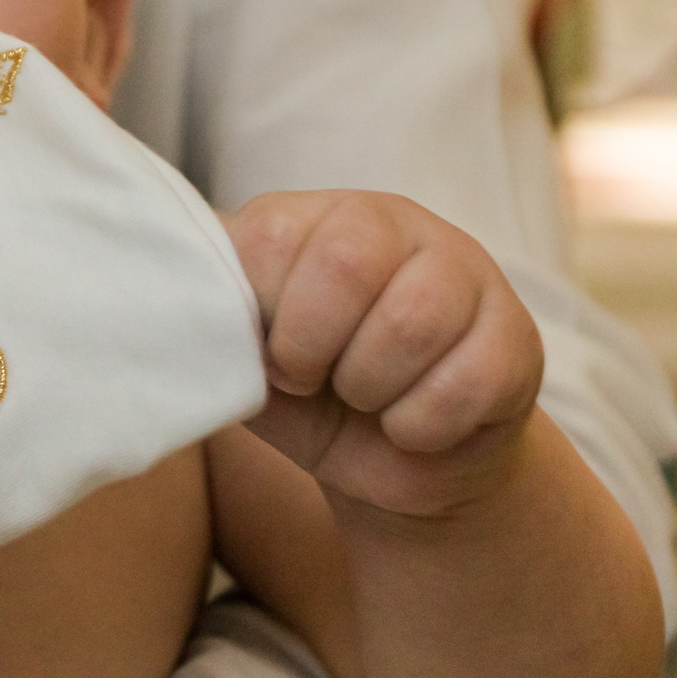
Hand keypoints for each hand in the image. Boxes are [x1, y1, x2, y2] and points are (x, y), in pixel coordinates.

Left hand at [225, 191, 541, 517]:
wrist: (392, 461)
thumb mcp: (245, 356)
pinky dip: (419, 428)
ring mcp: (465, 271)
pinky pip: (464, 384)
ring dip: (369, 390)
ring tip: (366, 397)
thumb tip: (161, 289)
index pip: (271, 237)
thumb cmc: (306, 395)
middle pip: (348, 261)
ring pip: (411, 323)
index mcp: (315, 215)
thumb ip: (211, 314)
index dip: (265, 317)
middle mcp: (394, 222)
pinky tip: (414, 422)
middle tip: (314, 378)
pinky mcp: (515, 336)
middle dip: (314, 348)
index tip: (270, 354)